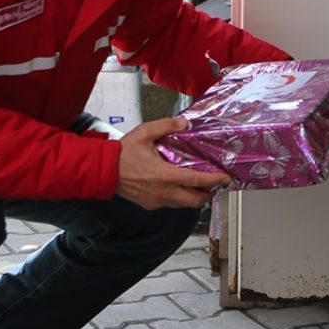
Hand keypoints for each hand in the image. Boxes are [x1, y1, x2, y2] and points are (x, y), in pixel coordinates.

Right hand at [115, 116, 229, 208]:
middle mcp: (163, 192)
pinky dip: (180, 198)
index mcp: (165, 176)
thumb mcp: (146, 132)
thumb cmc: (123, 153)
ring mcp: (156, 201)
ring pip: (183, 205)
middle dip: (208, 193)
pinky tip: (179, 186)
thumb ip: (167, 126)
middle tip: (215, 184)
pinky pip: (170, 204)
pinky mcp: (149, 204)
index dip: (214, 180)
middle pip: (194, 200)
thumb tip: (185, 124)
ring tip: (200, 185)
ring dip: (194, 197)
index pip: (196, 181)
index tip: (225, 178)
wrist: (102, 170)